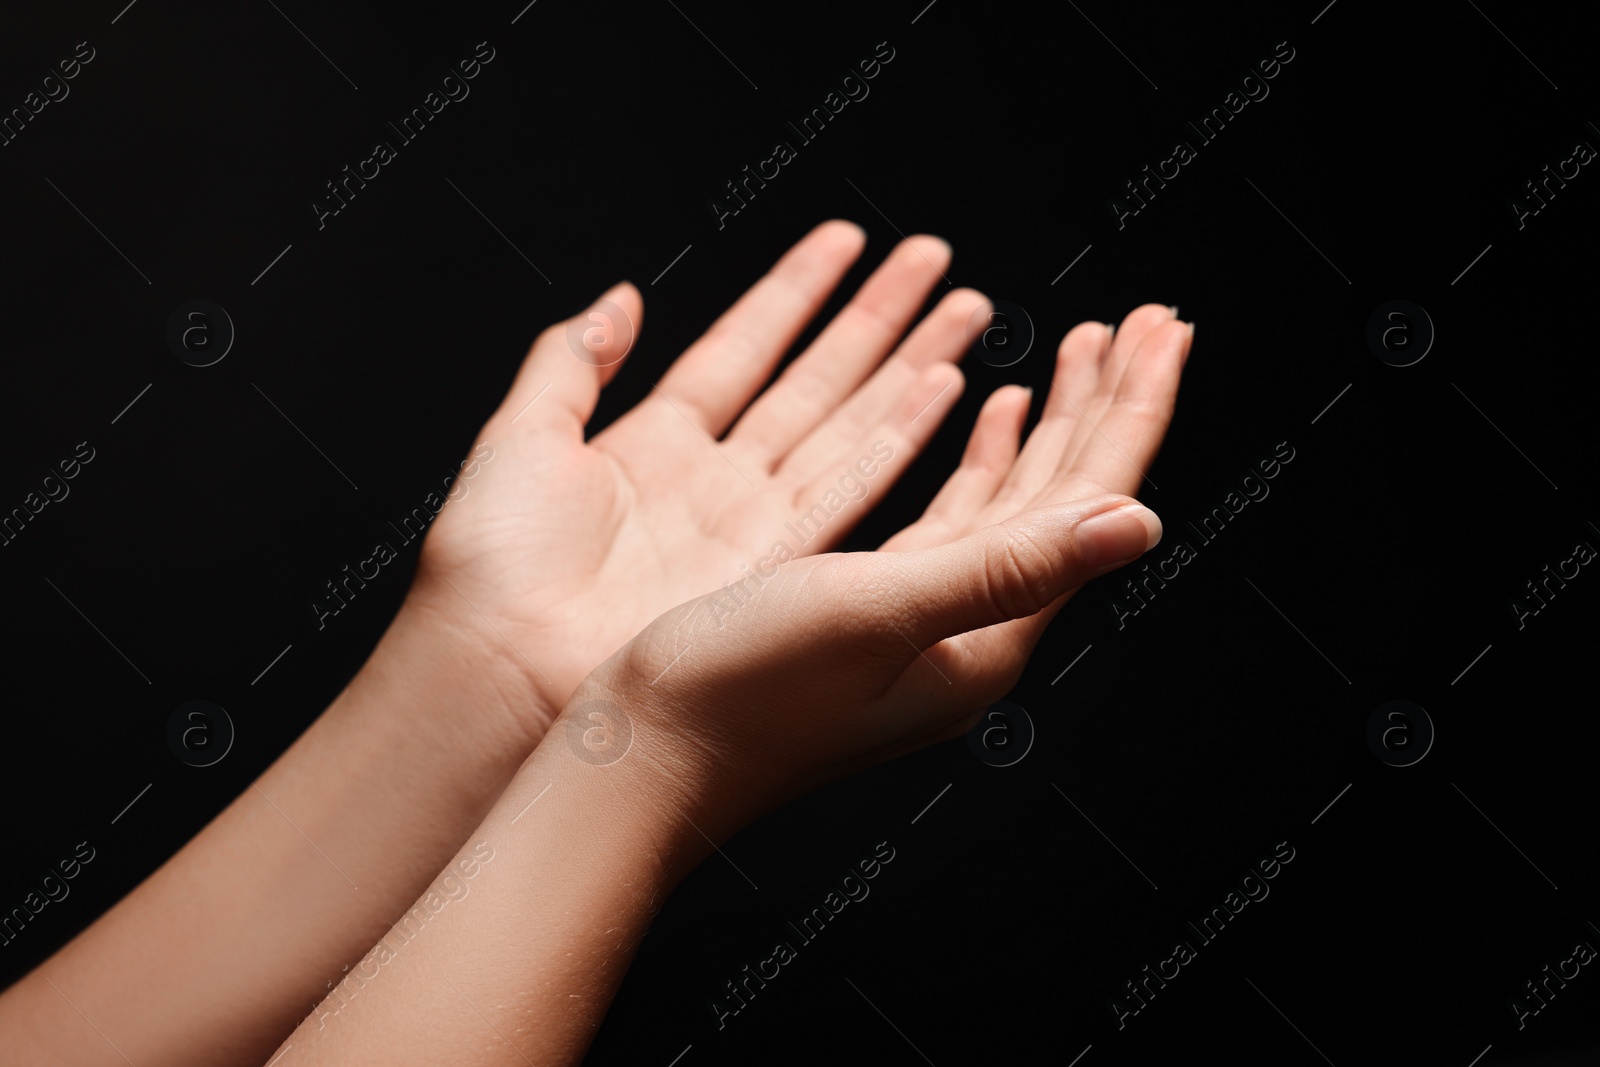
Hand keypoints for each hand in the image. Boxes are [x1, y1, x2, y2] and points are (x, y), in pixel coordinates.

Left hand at [406, 220, 989, 746]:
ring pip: (846, 425)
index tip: (842, 244)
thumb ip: (572, 362)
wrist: (504, 672)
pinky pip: (851, 489)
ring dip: (905, 366)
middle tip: (929, 260)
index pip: (741, 347)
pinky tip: (940, 390)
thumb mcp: (518, 439)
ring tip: (960, 309)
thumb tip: (618, 298)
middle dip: (874, 317)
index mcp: (649, 446)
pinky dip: (898, 438)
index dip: (794, 292)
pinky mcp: (774, 571)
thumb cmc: (492, 574)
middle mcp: (712, 484)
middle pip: (812, 380)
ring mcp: (749, 528)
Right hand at [562, 306, 1192, 847]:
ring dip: (1051, 420)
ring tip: (1077, 353)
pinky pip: (958, 514)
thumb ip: (1007, 566)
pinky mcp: (877, 606)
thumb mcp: (877, 612)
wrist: (646, 754)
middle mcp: (972, 627)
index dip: (1131, 407)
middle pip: (1069, 494)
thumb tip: (1139, 524)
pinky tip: (984, 417)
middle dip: (1107, 400)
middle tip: (1144, 322)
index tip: (1161, 327)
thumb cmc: (742, 693)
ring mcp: (928, 618)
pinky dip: (981, 456)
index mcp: (990, 633)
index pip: (1091, 499)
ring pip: (1016, 497)